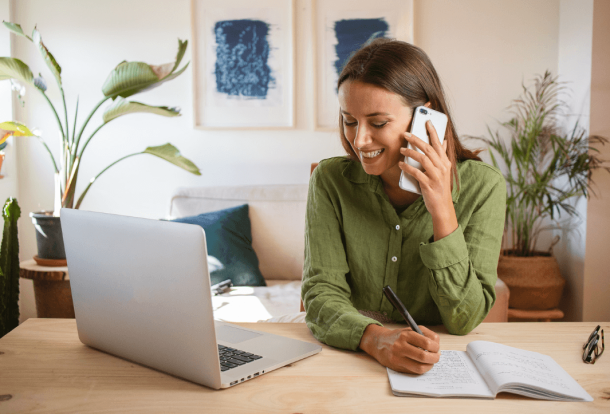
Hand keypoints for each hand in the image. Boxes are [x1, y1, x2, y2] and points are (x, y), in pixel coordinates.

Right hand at [359, 324, 440, 373]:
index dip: (436, 347)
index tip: (437, 348)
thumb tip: (437, 346)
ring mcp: (397, 357)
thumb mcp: (411, 329)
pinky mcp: (396, 366)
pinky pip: (414, 371)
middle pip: (424, 356)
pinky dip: (422, 369)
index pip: (427, 343)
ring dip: (429, 366)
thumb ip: (426, 334)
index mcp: (405, 334)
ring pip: (420, 367)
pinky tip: (422, 364)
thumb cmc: (398, 336)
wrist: (379, 343)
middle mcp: (400, 346)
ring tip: (430, 362)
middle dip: (435, 358)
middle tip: (436, 357)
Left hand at [399, 120, 457, 239]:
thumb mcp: (443, 170)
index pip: (438, 143)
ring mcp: (436, 176)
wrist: (442, 206)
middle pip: (428, 149)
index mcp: (445, 162)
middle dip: (416, 139)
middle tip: (405, 133)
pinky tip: (401, 164)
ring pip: (422, 159)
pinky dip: (408, 168)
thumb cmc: (440, 187)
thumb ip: (442, 156)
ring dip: (410, 152)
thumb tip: (443, 142)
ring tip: (401, 149)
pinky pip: (416, 173)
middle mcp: (442, 167)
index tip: (426, 121)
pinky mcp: (428, 184)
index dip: (432, 131)